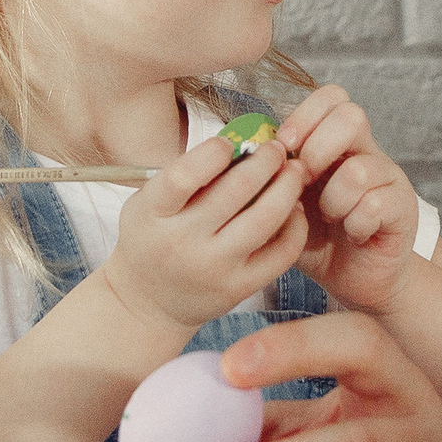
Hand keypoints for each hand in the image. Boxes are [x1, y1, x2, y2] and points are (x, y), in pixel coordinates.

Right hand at [101, 126, 307, 336]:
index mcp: (152, 213)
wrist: (147, 302)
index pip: (184, 176)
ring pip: (264, 220)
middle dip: (265, 160)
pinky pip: (281, 253)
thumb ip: (185, 174)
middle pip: (236, 191)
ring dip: (287, 188)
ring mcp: (212, 268)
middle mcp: (181, 242)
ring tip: (294, 172)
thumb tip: (243, 140)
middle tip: (277, 148)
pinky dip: (295, 225)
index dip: (214, 152)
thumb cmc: (152, 238)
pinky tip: (294, 209)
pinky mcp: (238, 289)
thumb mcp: (150, 203)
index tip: (231, 142)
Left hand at [272, 84, 422, 314]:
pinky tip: (353, 234)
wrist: (356, 280)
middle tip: (303, 181)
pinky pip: (374, 205)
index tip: (283, 147)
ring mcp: (388, 179)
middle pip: (352, 115)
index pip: (332, 98)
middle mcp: (366, 152)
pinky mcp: (402, 208)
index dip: (305, 115)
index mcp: (337, 144)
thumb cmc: (318, 239)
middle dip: (317, 148)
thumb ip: (271, 179)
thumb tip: (243, 156)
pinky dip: (355, 224)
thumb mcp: (286, 205)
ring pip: (359, 169)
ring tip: (331, 218)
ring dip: (334, 199)